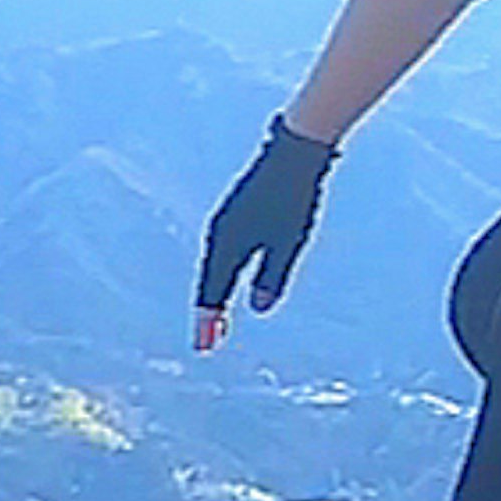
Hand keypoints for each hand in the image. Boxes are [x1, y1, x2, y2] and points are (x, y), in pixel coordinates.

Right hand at [194, 117, 336, 347]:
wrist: (294, 152)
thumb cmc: (293, 198)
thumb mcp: (287, 244)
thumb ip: (272, 277)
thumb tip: (259, 307)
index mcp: (228, 244)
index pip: (215, 292)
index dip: (210, 321)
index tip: (206, 347)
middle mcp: (219, 234)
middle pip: (210, 282)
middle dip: (209, 313)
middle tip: (208, 342)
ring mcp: (225, 222)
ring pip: (215, 268)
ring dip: (215, 295)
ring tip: (217, 320)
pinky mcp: (235, 214)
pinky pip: (222, 254)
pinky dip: (222, 275)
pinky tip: (227, 282)